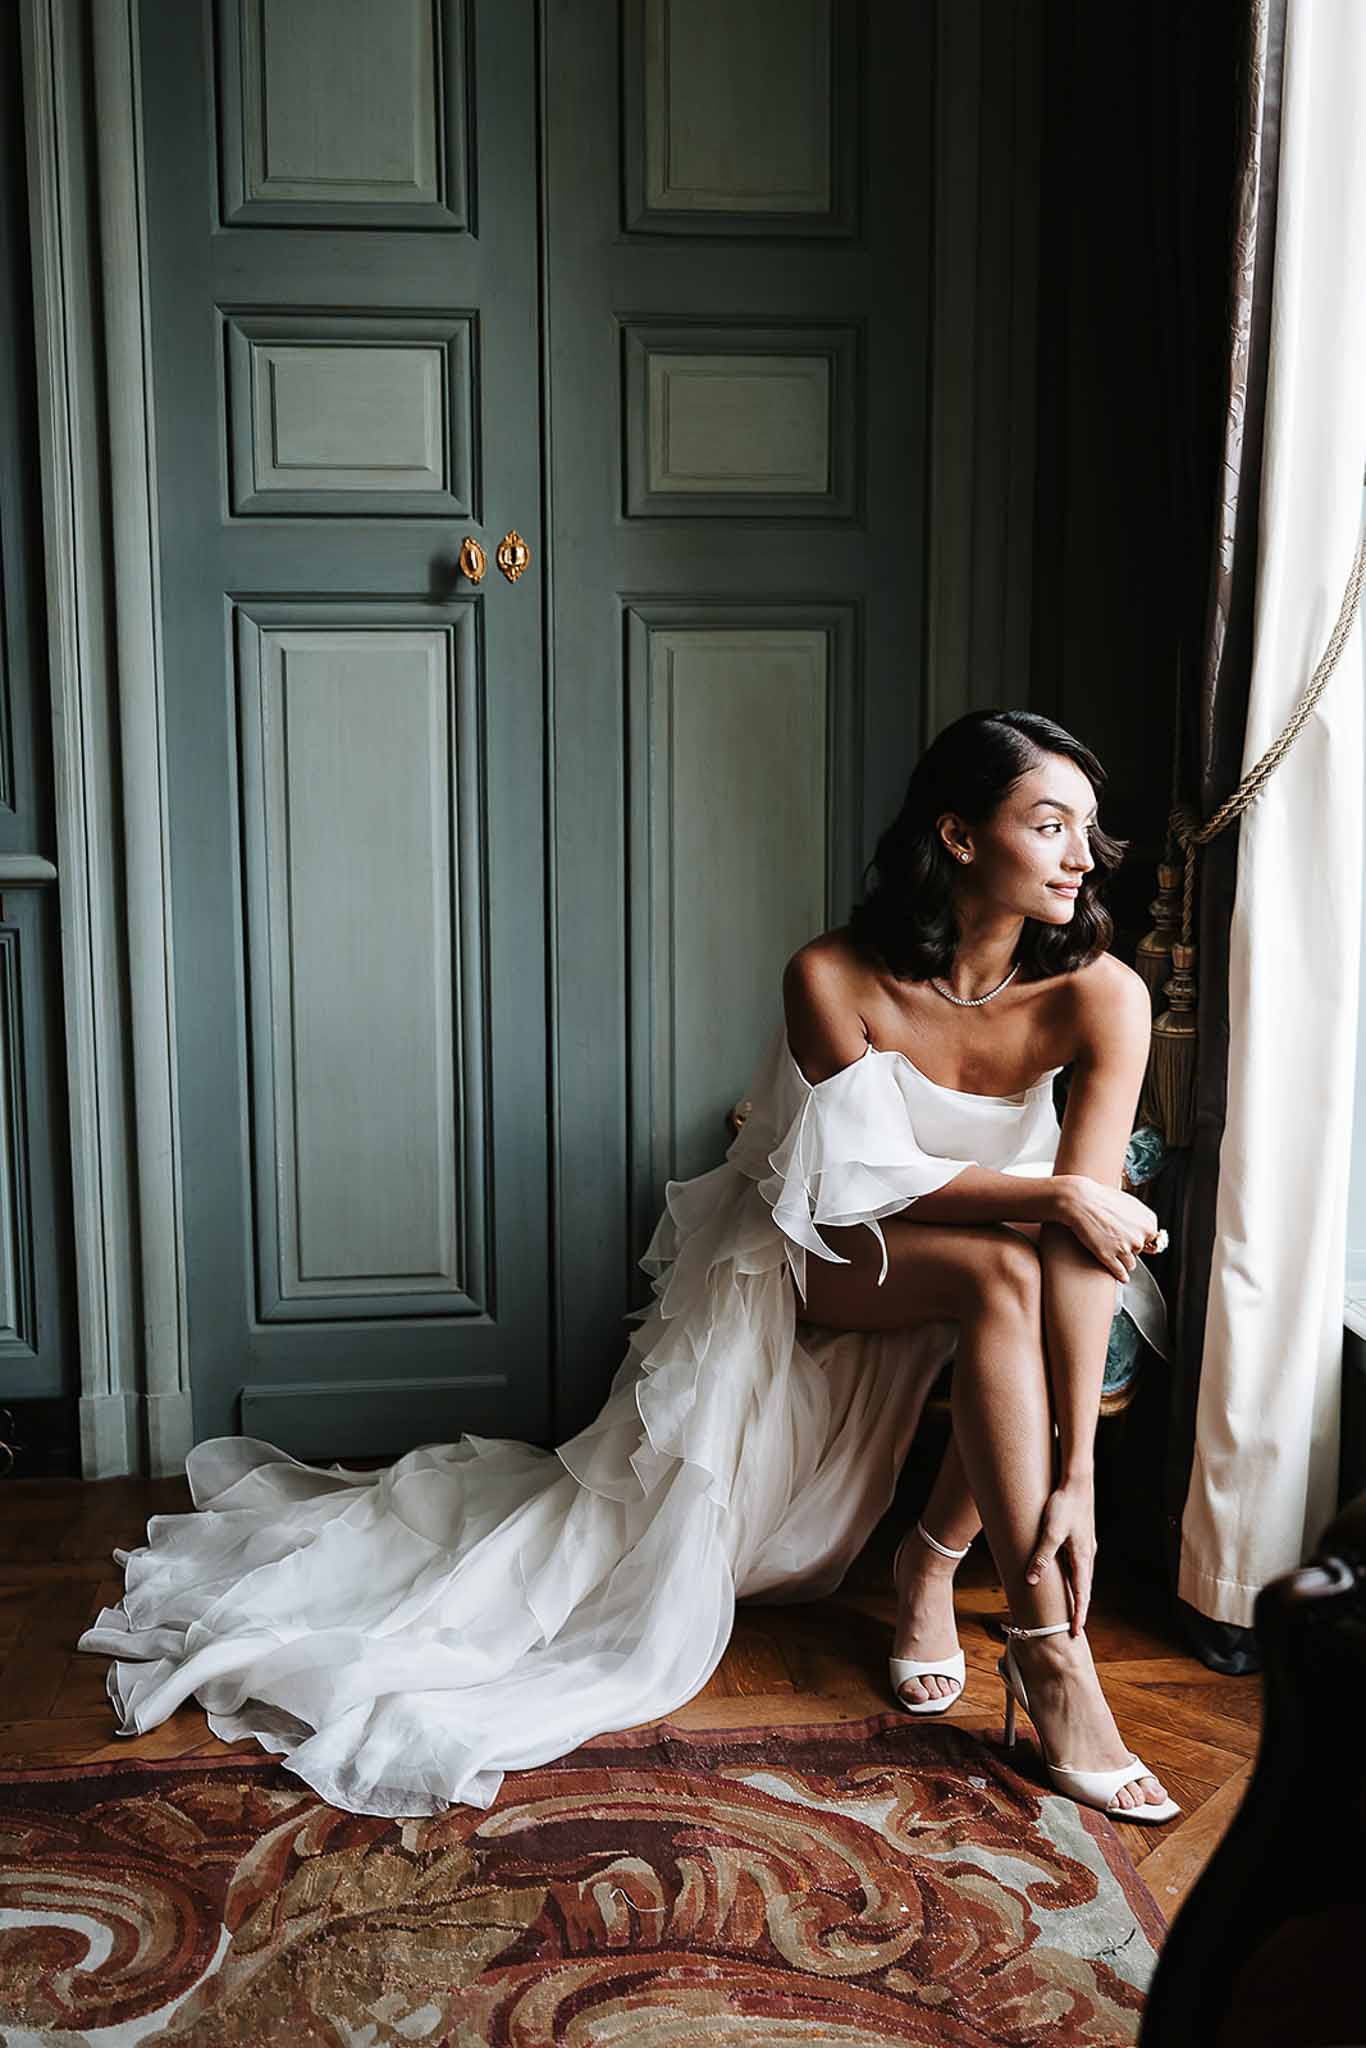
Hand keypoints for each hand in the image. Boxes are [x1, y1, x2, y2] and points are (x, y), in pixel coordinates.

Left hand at [1024, 1478, 1095, 1634]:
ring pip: (1082, 1575)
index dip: (1079, 1614)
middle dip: (1079, 1607)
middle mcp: (1087, 1554)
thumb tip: (1032, 1580)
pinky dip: (1074, 1576)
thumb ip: (1041, 1557)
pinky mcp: (1081, 1536)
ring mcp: (1085, 1545)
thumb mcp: (1050, 1532)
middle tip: (1073, 1626)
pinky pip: (1078, 1563)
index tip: (1076, 1631)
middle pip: (1085, 1588)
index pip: (1082, 1594)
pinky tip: (1065, 1575)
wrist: (1077, 1481)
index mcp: (1082, 1557)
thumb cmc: (1064, 1505)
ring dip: (1077, 1592)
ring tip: (1070, 1606)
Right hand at [1054, 1174, 1159, 1282]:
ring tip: (1112, 1250)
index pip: (1151, 1240)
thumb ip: (1142, 1219)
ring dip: (1123, 1260)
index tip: (1129, 1235)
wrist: (1080, 1200)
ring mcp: (1124, 1248)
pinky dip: (1121, 1276)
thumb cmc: (1102, 1198)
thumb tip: (1152, 1235)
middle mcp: (1140, 1237)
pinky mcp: (1109, 1257)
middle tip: (1114, 1236)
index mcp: (1148, 1223)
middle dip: (1129, 1246)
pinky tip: (1121, 1277)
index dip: (1138, 1237)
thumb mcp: (1129, 1203)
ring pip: (1131, 1264)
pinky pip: (1120, 1272)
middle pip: (1139, 1251)